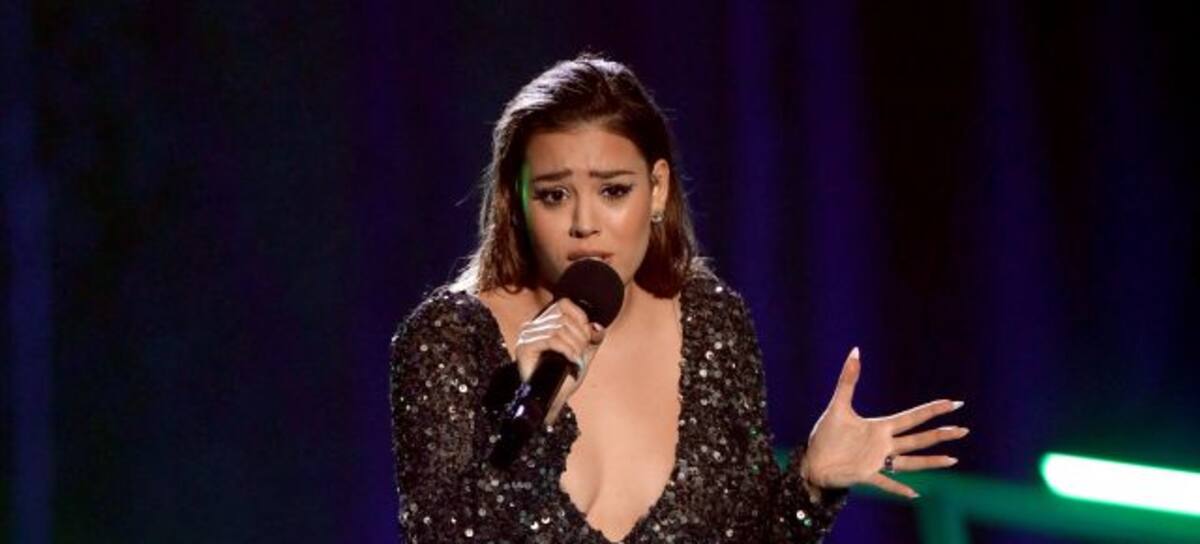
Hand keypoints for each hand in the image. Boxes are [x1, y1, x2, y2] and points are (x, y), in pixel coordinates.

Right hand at [513, 299, 605, 421]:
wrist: (552, 399)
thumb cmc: (564, 377)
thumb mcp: (584, 352)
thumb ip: (592, 338)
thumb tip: (598, 326)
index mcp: (545, 322)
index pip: (564, 304)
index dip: (580, 317)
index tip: (588, 337)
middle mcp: (534, 325)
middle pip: (563, 318)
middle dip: (580, 336)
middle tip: (582, 353)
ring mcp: (527, 335)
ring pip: (558, 329)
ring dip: (574, 346)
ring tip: (577, 360)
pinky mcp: (524, 347)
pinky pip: (551, 340)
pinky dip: (566, 350)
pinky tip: (572, 360)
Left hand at [801, 347, 967, 498]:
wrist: (812, 461)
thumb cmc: (826, 435)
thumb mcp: (838, 405)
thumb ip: (848, 380)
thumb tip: (855, 351)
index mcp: (880, 427)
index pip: (912, 417)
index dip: (932, 410)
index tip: (953, 403)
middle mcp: (884, 444)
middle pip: (918, 439)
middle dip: (941, 434)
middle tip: (964, 430)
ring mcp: (877, 461)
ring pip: (910, 462)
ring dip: (931, 461)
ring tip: (954, 460)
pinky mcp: (866, 476)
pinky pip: (886, 483)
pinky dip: (899, 488)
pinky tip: (915, 494)